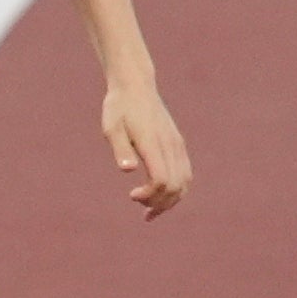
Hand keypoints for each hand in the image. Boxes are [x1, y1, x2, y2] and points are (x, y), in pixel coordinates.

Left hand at [103, 80, 189, 216]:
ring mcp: (177, 146)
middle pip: (175, 187)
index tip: (131, 195)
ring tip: (150, 210)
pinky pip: (185, 174)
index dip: (149, 195)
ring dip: (170, 201)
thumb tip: (127, 169)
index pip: (161, 180)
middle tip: (139, 205)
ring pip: (184, 183)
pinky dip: (177, 190)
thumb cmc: (119, 108)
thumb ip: (120, 149)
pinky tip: (161, 195)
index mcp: (153, 143)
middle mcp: (170, 146)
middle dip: (160, 204)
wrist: (136, 87)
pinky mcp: (178, 145)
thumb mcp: (111, 127)